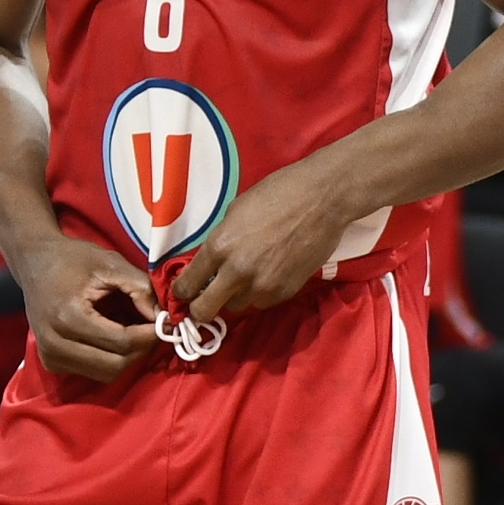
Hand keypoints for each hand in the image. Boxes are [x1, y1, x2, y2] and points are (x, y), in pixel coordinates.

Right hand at [22, 225, 165, 380]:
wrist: (35, 262)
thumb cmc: (73, 258)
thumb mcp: (111, 263)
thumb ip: (140, 289)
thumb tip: (163, 319)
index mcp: (67, 317)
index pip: (121, 342)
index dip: (149, 335)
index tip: (165, 323)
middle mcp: (54, 343)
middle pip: (115, 365)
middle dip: (140, 349)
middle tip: (152, 329)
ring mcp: (50, 357)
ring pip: (106, 374)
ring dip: (127, 356)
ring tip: (132, 330)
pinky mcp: (51, 363)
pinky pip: (93, 372)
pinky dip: (110, 358)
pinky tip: (111, 335)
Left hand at [169, 150, 363, 323]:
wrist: (322, 200)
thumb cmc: (277, 194)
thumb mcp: (235, 213)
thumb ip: (220, 242)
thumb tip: (210, 264)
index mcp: (219, 247)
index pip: (187, 285)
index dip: (181, 291)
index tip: (184, 292)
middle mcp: (237, 272)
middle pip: (204, 310)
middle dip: (199, 309)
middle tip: (203, 301)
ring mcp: (263, 286)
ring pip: (236, 306)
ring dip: (235, 296)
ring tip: (248, 275)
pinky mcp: (285, 292)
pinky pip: (262, 301)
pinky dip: (260, 292)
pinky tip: (270, 271)